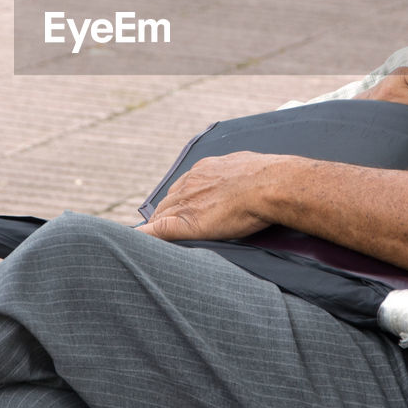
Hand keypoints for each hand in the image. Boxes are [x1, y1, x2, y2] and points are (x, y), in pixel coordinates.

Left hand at [137, 151, 276, 241]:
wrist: (269, 185)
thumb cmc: (267, 177)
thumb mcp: (246, 165)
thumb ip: (235, 173)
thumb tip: (241, 178)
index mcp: (204, 169)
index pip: (182, 188)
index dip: (178, 201)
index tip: (179, 209)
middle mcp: (191, 182)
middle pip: (168, 202)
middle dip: (164, 214)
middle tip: (160, 228)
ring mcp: (187, 201)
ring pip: (162, 214)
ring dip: (158, 224)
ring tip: (153, 237)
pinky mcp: (187, 221)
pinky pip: (159, 230)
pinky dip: (146, 235)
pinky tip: (138, 241)